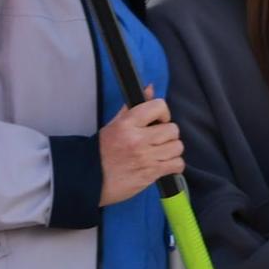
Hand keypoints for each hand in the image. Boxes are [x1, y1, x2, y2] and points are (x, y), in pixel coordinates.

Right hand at [99, 88, 182, 205]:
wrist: (91, 180)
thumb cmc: (102, 152)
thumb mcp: (114, 125)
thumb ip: (133, 107)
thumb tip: (150, 89)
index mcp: (127, 124)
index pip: (158, 107)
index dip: (163, 113)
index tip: (159, 121)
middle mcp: (137, 140)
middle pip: (172, 129)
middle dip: (168, 134)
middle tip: (159, 139)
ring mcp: (145, 158)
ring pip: (177, 147)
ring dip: (172, 150)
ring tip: (161, 152)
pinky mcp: (151, 174)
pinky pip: (177, 164)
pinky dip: (175, 165)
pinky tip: (165, 164)